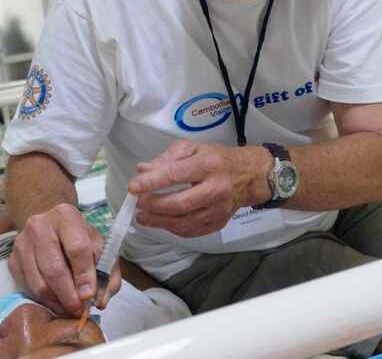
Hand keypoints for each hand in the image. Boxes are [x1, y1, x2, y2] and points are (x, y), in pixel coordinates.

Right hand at [8, 203, 120, 316]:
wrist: (51, 225)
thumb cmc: (78, 237)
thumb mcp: (99, 247)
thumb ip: (107, 272)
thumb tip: (99, 301)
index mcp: (66, 216)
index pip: (77, 248)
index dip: (84, 275)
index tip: (89, 296)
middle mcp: (40, 225)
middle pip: (54, 268)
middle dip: (69, 295)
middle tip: (79, 310)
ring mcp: (22, 243)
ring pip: (38, 283)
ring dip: (56, 302)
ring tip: (69, 307)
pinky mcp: (12, 259)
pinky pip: (27, 288)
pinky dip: (43, 300)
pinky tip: (55, 300)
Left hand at [127, 140, 270, 237]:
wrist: (248, 176)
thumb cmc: (217, 159)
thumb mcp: (193, 149)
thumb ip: (166, 159)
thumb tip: (142, 171)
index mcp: (208, 165)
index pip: (175, 175)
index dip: (151, 182)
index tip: (133, 187)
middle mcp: (215, 189)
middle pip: (179, 203)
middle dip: (154, 205)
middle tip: (138, 204)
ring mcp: (218, 209)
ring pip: (184, 222)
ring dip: (159, 221)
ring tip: (143, 216)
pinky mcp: (218, 223)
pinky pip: (191, 231)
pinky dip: (172, 228)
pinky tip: (161, 222)